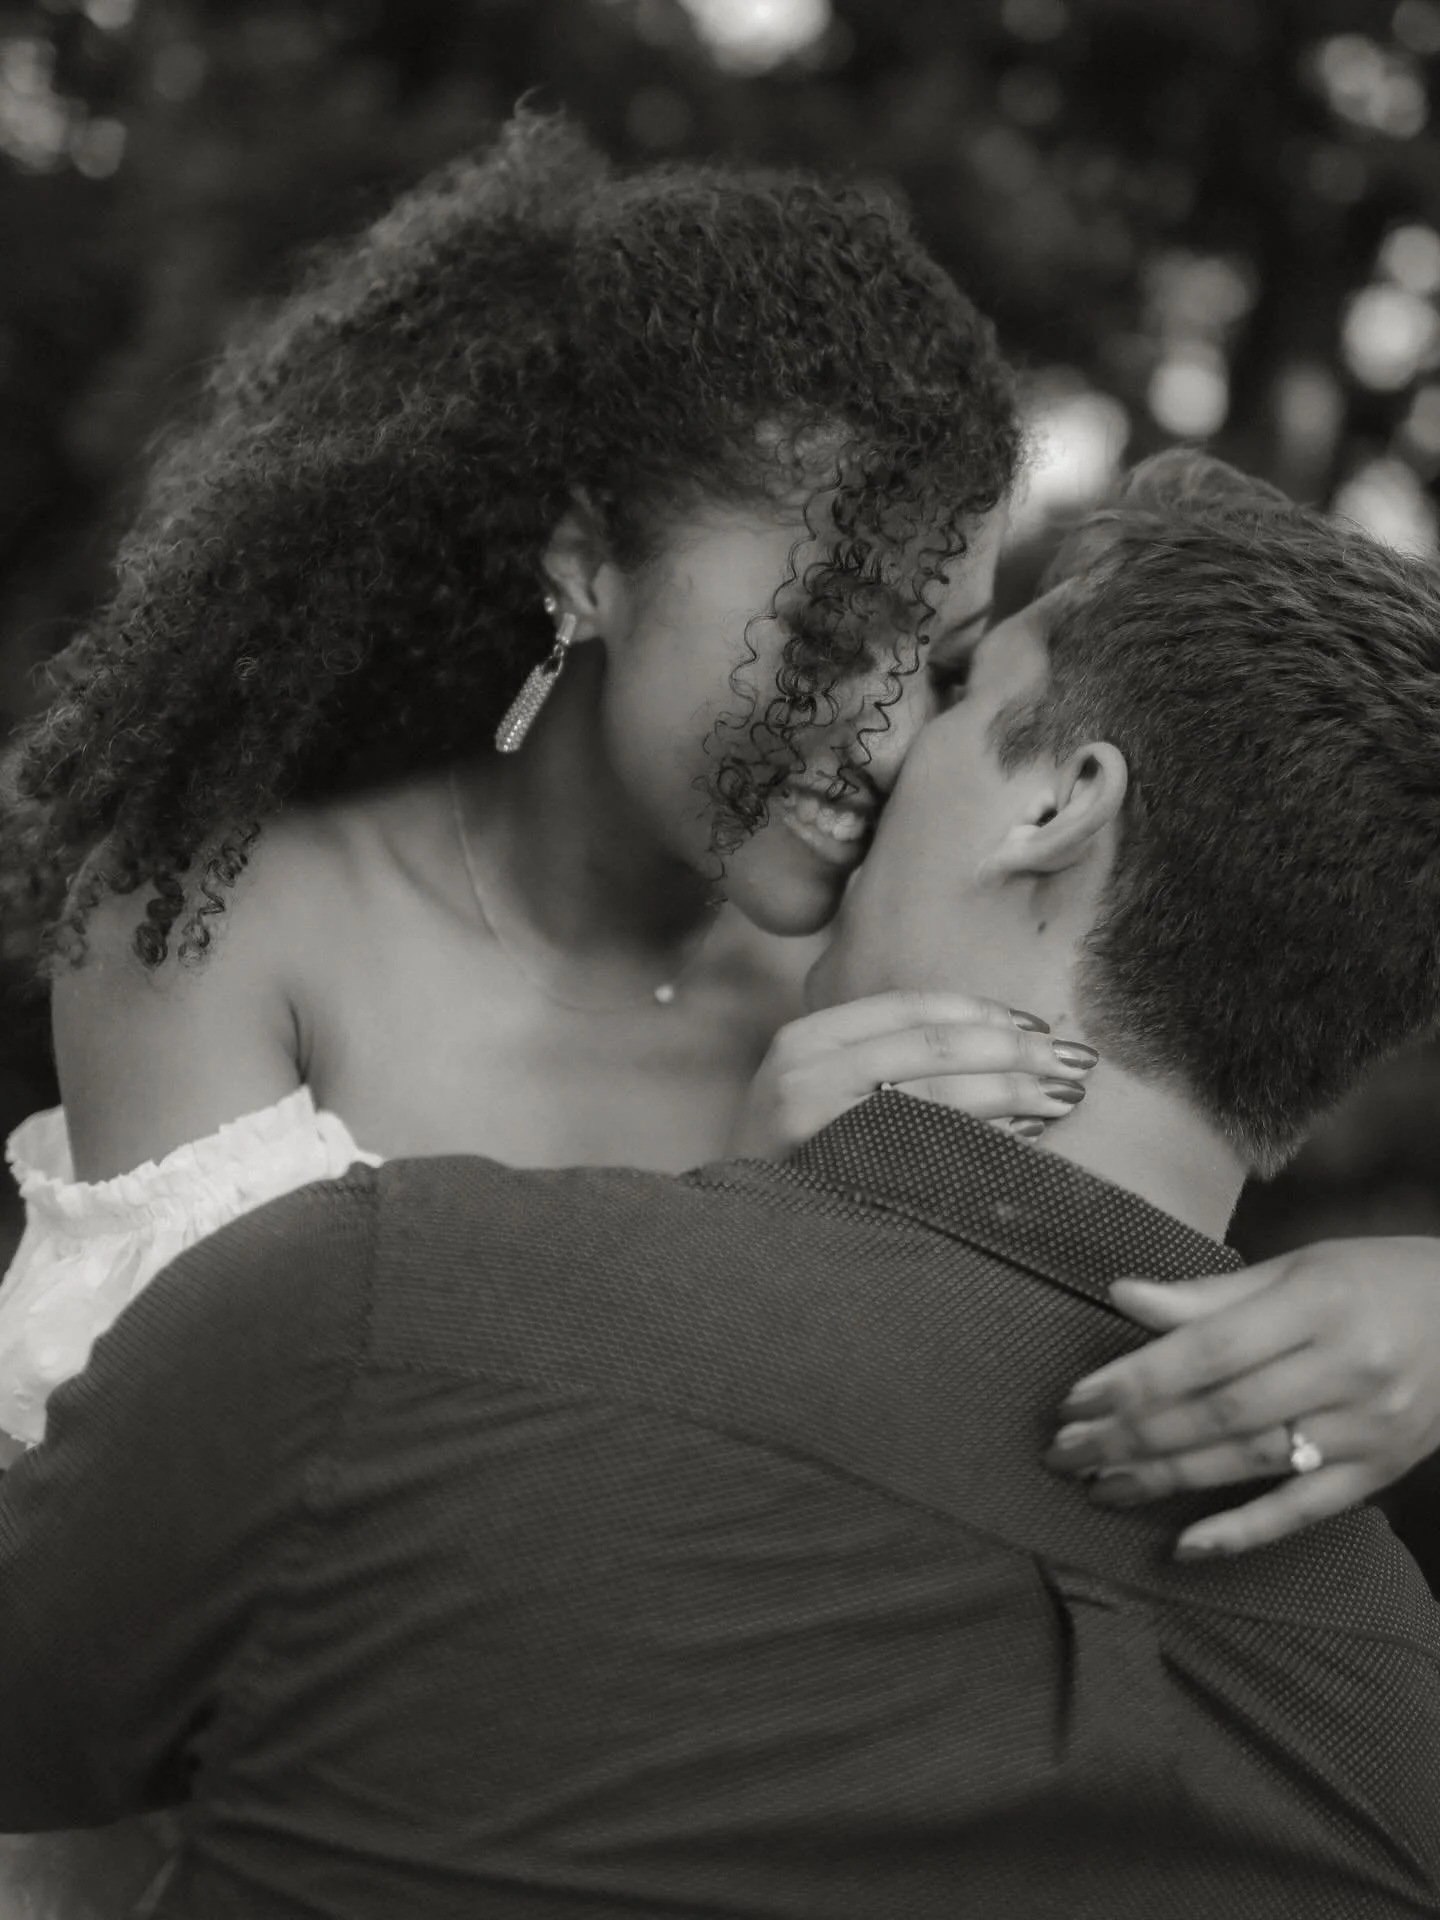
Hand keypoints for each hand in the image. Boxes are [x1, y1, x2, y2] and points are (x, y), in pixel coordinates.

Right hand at [727, 990, 1096, 1160]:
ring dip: (1015, 1091)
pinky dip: (986, 1139)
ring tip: (1063, 1098)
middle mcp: (807, 1069)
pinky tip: (1025, 1139)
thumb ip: (880, 1061)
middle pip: (936, 1046)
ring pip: (940, 1094)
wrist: (736, 1244)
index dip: (985, 1012)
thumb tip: (998, 1045)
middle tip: (1075, 1061)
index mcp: (809, 1038)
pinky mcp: (836, 1173)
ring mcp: (817, 1122)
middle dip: (1016, 1050)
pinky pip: (932, 1148)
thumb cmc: (794, 1167)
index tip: (1039, 1024)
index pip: (913, 1007)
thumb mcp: (819, 1095)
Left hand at [1044, 1237, 1439, 1559]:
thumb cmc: (1374, 1281)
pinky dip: (1243, 1531)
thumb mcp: (1297, 1269)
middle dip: (1131, 1436)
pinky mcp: (1381, 1472)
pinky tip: (1185, 1545)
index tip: (1074, 1400)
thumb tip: (1120, 1296)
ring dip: (1166, 1480)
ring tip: (1101, 1486)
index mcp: (1318, 1304)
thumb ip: (1209, 1294)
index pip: (1206, 1352)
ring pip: (1249, 1463)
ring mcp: (1368, 1428)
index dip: (1134, 1380)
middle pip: (1219, 1413)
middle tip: (1065, 1452)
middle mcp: (1346, 1369)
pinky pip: (1303, 1511)